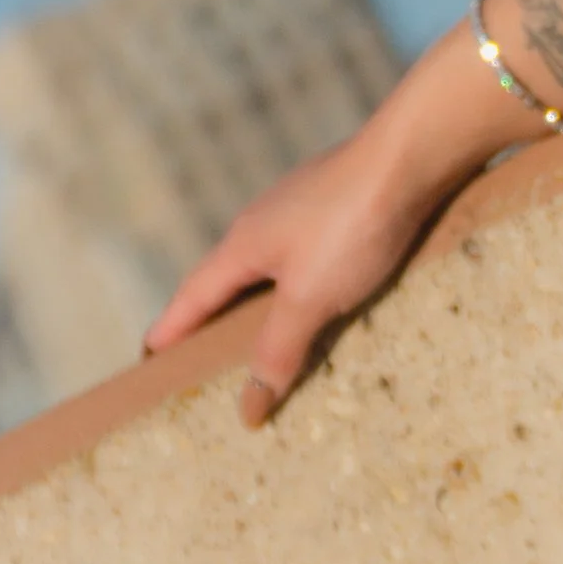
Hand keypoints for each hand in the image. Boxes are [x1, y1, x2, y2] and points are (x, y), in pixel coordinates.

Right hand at [145, 123, 438, 427]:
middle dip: (213, 321)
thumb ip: (277, 351)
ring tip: (265, 339)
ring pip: (270, 266)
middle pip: (226, 280)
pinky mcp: (342, 204)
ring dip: (262, 303)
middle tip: (202, 361)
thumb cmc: (352, 225)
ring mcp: (303, 208)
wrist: (414, 154)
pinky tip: (325, 299)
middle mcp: (263, 222)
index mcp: (241, 245)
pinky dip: (304, 285)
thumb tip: (246, 410)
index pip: (190, 299)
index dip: (169, 333)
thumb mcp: (310, 298)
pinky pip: (309, 254)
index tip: (148, 361)